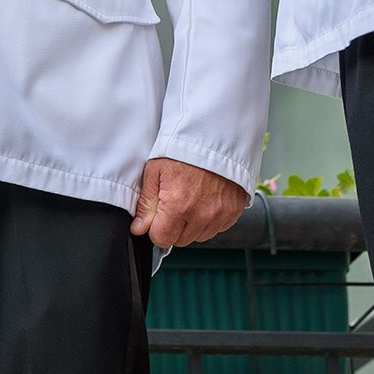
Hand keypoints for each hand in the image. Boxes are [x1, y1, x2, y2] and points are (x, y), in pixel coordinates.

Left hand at [130, 157, 250, 249]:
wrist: (215, 134)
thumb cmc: (183, 149)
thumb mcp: (155, 170)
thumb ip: (146, 204)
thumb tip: (139, 228)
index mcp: (178, 206)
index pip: (161, 239)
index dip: (156, 228)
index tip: (158, 214)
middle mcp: (202, 215)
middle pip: (180, 239)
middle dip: (174, 226)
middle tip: (174, 201)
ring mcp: (221, 214)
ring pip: (200, 236)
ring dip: (193, 224)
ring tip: (191, 198)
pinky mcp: (234, 210)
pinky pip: (218, 227)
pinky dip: (210, 219)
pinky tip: (205, 199)